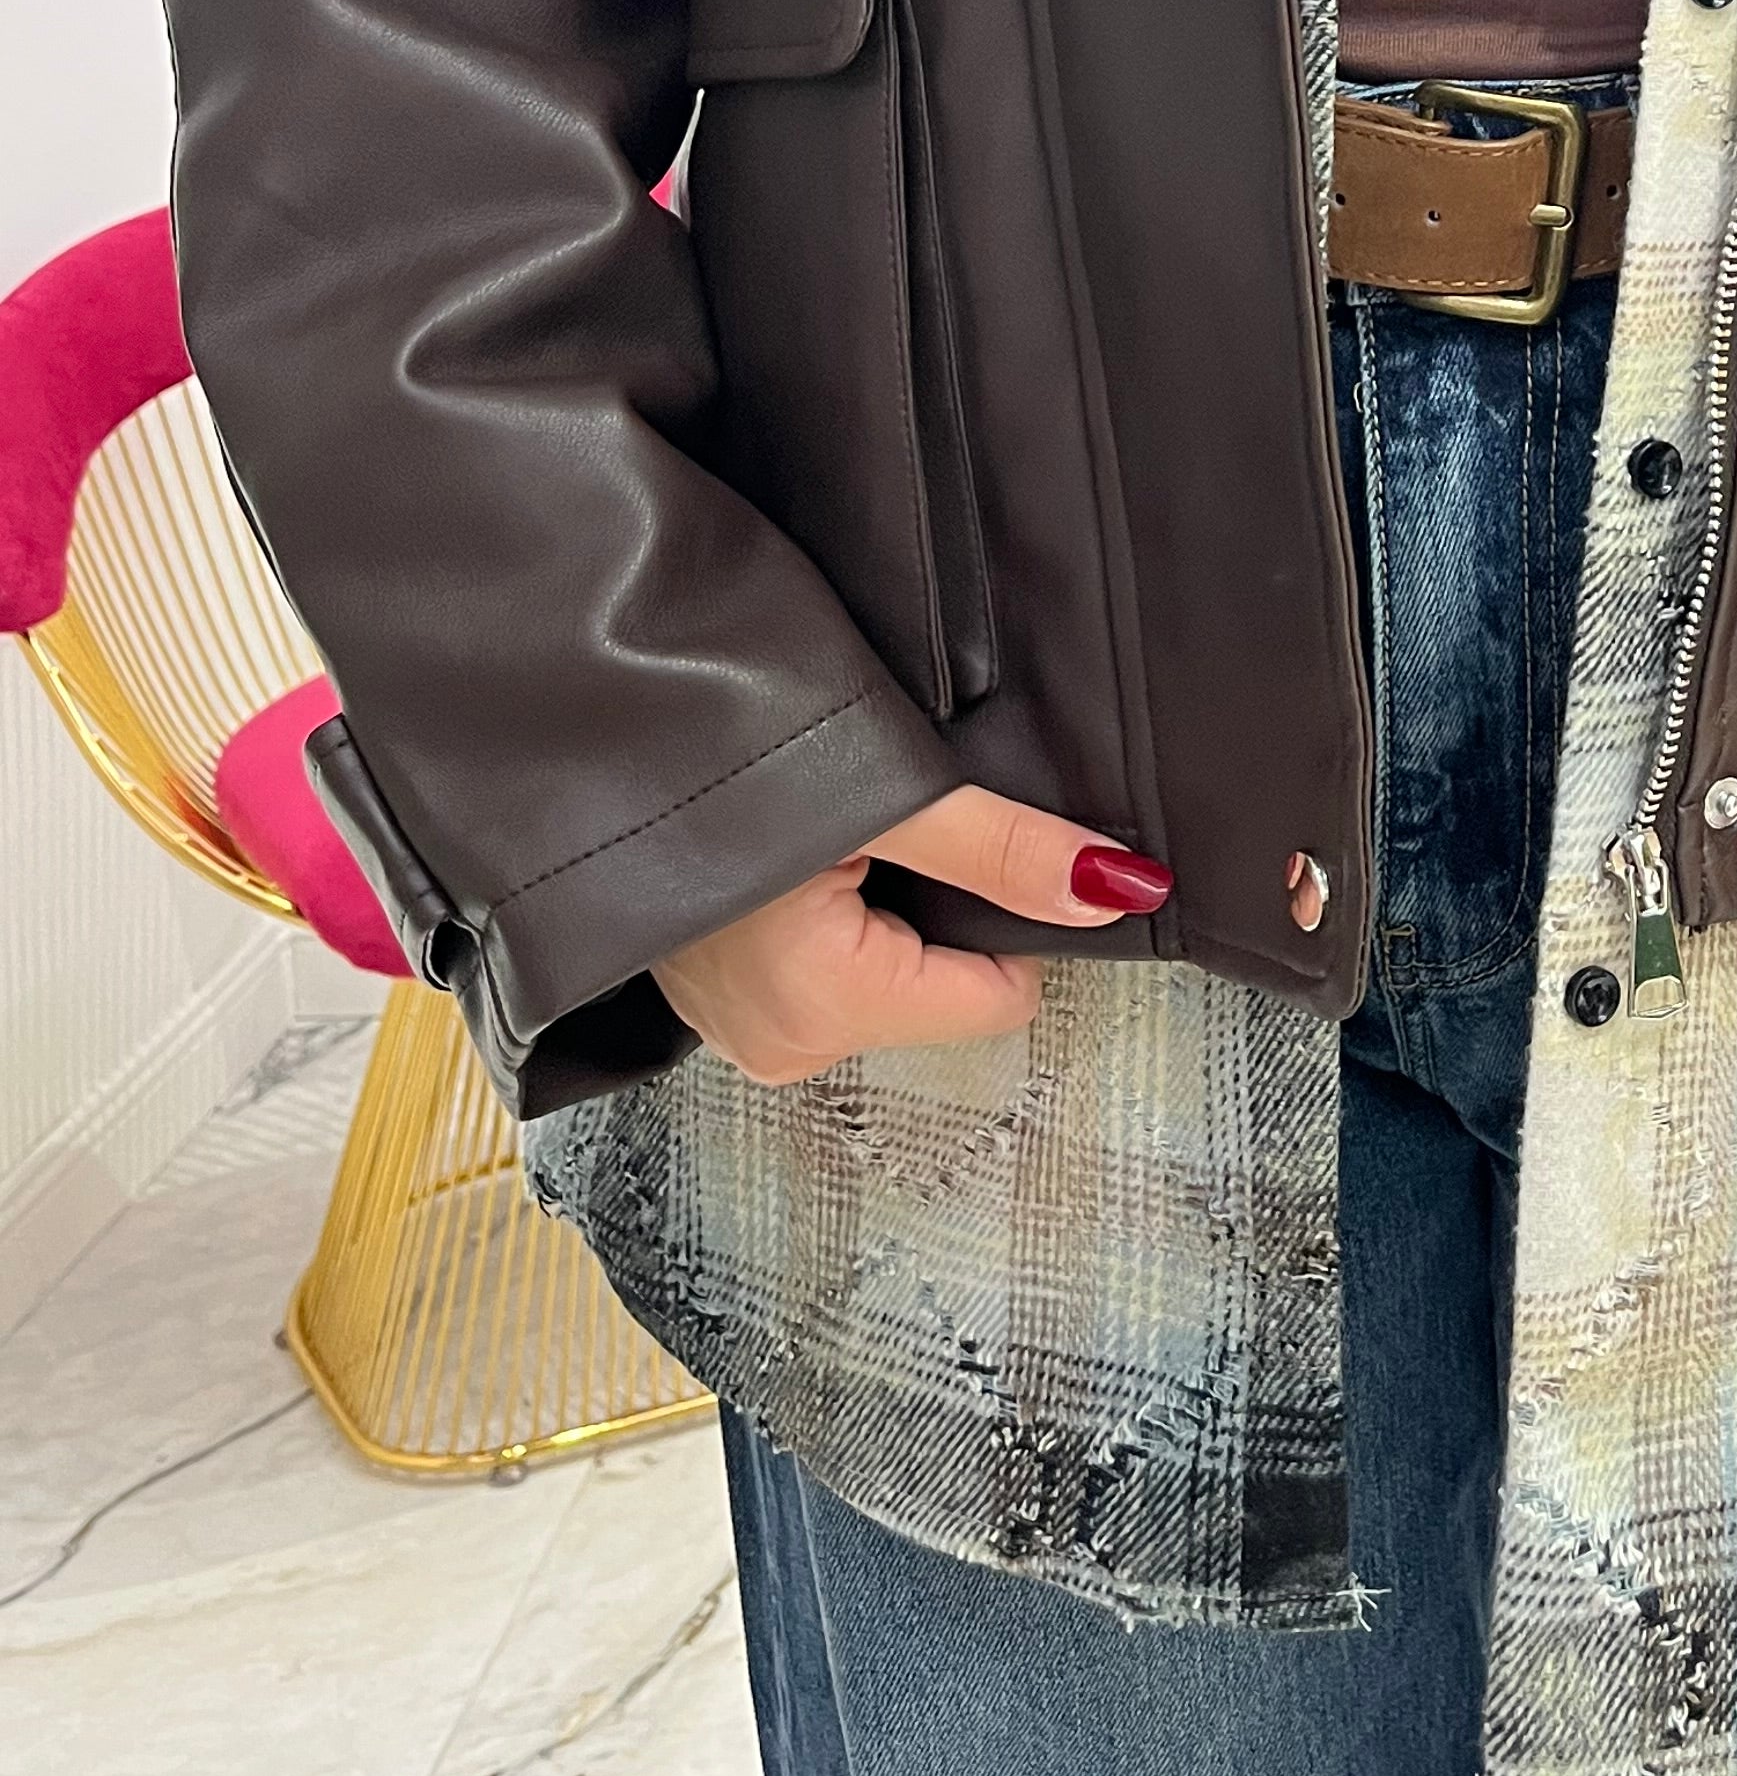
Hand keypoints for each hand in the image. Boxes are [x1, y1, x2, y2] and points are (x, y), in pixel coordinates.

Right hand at [655, 786, 1171, 1085]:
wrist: (581, 729)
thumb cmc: (716, 758)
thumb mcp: (884, 793)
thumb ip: (1003, 850)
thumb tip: (1116, 891)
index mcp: (829, 1012)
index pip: (997, 997)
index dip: (1004, 913)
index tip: (965, 840)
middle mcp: (787, 1046)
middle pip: (940, 986)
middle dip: (935, 910)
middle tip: (878, 829)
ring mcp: (747, 1028)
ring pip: (886, 972)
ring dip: (880, 906)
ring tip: (832, 833)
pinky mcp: (722, 996)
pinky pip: (827, 962)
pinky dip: (834, 910)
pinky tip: (799, 852)